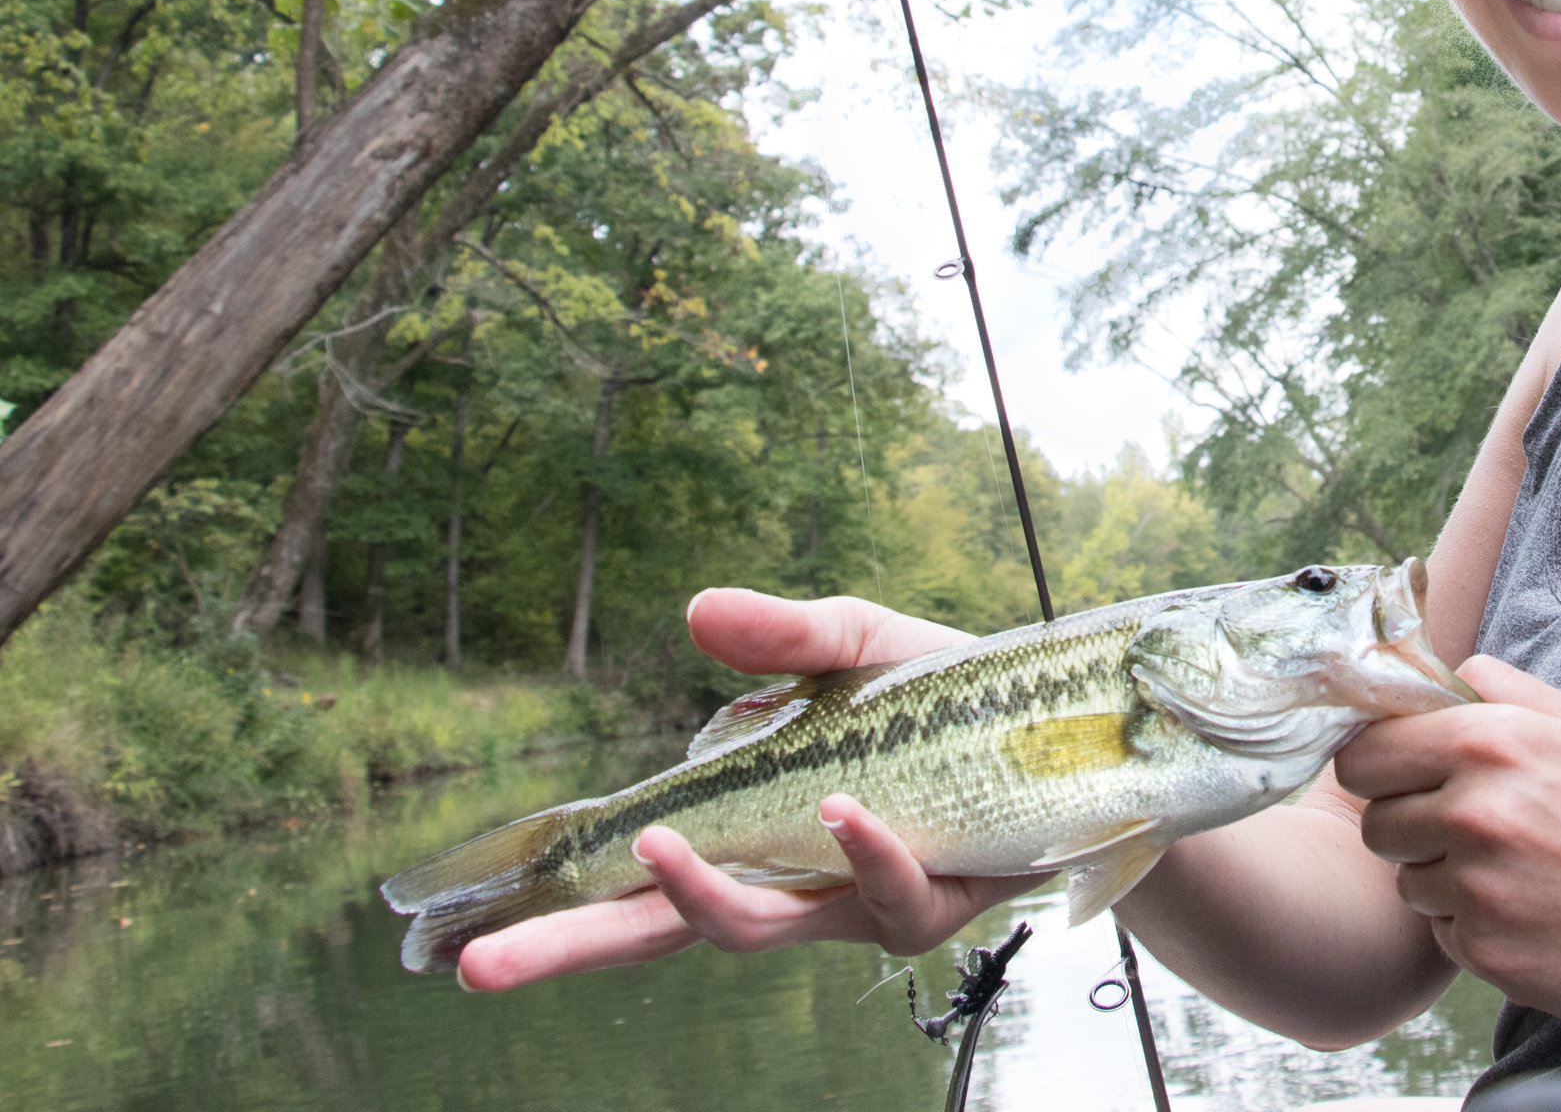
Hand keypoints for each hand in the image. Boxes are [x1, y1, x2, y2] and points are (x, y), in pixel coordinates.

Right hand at [453, 588, 1050, 990]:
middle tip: (478, 965)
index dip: (554, 900)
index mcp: (758, 822)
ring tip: (658, 849)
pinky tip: (847, 812)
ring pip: (764, 928)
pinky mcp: (940, 898)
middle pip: (664, 934)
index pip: (637, 873)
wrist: (1083, 732)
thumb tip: (696, 611)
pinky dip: (865, 851)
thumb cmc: (955, 698)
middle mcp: (796, 878)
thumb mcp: (861, 644)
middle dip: (571, 950)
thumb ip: (782, 636)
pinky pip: (892, 892)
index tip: (461, 925)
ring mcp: (861, 898)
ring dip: (705, 894)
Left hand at [1334, 655, 1560, 1040]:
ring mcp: (1478, 890)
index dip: (1377, 766)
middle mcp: (1474, 813)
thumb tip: (1453, 671)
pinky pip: (1442, 933)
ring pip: (1407, 882)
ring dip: (1443, 880)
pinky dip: (1473, 927)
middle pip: (1376, 821)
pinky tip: (1531, 916)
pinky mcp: (1489, 954)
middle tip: (1463, 830)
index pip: (1364, 754)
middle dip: (1408, 824)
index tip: (1401, 776)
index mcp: (1491, 744)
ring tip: (1514, 874)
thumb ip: (1510, 692)